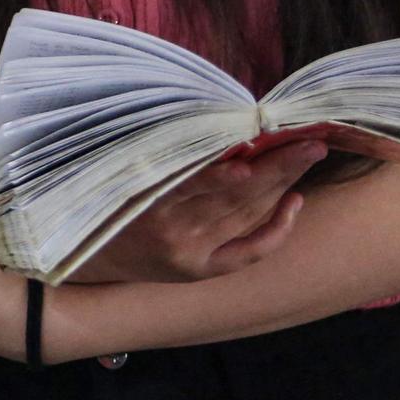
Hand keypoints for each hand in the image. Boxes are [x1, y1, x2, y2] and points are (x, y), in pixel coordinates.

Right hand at [69, 138, 321, 283]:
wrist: (87, 256)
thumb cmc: (105, 201)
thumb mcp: (123, 171)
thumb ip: (164, 155)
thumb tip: (216, 129)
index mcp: (149, 200)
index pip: (204, 176)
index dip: (237, 158)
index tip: (266, 137)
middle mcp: (173, 230)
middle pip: (237, 194)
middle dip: (278, 165)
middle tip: (312, 141)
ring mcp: (191, 253)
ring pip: (248, 214)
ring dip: (281, 185)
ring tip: (307, 157)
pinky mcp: (200, 270)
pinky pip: (248, 251)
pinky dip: (274, 229)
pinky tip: (293, 202)